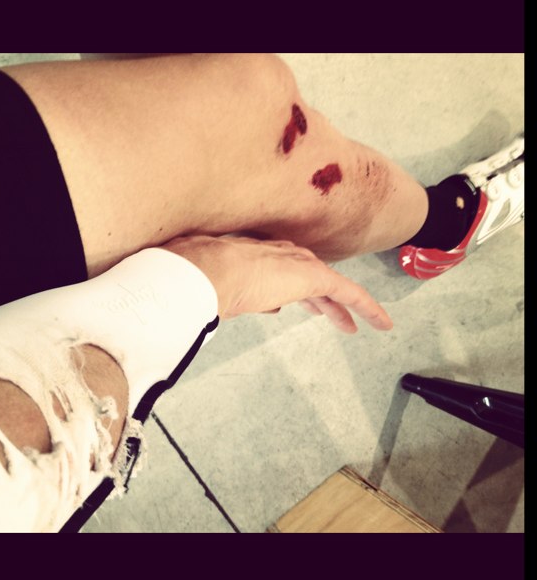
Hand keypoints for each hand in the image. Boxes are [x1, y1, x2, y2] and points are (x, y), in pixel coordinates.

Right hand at [162, 235, 392, 332]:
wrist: (208, 271)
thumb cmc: (199, 276)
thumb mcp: (215, 287)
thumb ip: (237, 294)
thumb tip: (264, 307)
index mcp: (257, 259)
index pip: (281, 272)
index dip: (291, 290)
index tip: (294, 305)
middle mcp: (280, 257)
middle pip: (309, 280)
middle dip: (320, 300)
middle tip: (329, 314)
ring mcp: (297, 265)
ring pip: (330, 287)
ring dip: (342, 307)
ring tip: (357, 323)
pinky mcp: (314, 277)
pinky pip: (349, 293)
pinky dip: (366, 307)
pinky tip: (381, 322)